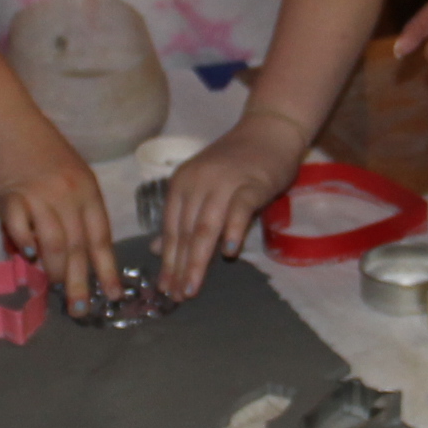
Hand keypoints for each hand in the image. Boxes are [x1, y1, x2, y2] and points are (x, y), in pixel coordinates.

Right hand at [0, 114, 117, 310]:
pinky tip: (30, 259)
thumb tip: (71, 257)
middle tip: (81, 310)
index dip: (107, 269)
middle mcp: (69, 195)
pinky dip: (26, 246)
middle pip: (78, 246)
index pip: (101, 238)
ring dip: (55, 271)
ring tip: (54, 288)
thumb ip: (74, 213)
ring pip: (54, 243)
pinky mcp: (11, 196)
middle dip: (80, 282)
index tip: (113, 296)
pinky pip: (21, 229)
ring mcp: (40, 195)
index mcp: (88, 192)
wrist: (9, 122)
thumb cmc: (42, 152)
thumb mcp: (72, 177)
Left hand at [157, 106, 304, 298]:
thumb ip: (183, 219)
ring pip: (207, 225)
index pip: (171, 228)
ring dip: (198, 259)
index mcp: (181, 184)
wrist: (269, 131)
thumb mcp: (203, 189)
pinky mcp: (252, 182)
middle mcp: (197, 181)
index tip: (165, 289)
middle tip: (177, 296)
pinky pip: (240, 208)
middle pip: (186, 231)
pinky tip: (229, 252)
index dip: (168, 261)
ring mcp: (224, 181)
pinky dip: (233, 229)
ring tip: (193, 286)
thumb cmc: (236, 164)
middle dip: (180, 267)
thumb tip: (158, 249)